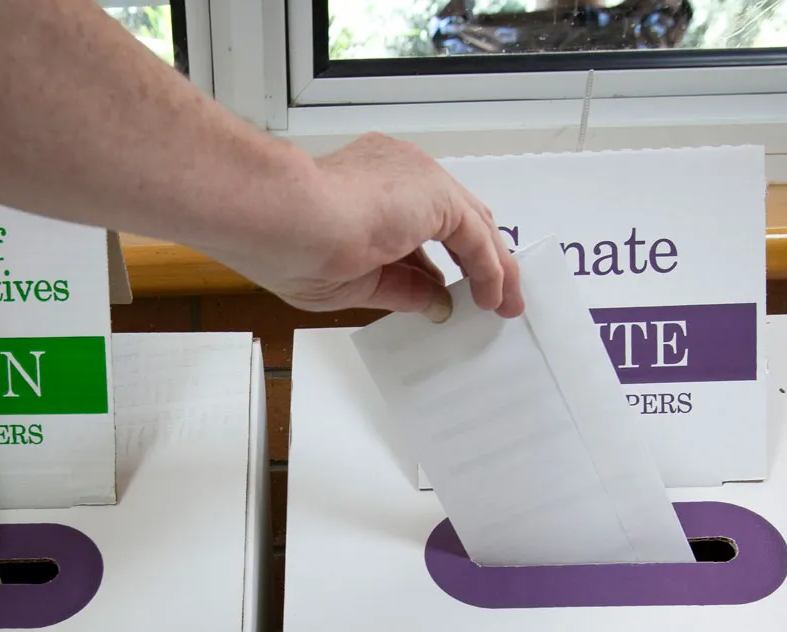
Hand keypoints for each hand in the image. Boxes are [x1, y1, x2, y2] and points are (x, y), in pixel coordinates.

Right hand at [206, 133, 522, 321]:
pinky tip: (494, 297)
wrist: (281, 219)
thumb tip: (438, 304)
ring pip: (472, 224)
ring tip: (505, 304)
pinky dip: (491, 268)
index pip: (418, 222)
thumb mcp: (355, 282)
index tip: (447, 292)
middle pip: (455, 218)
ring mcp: (419, 179)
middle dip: (477, 260)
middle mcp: (399, 172)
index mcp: (368, 183)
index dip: (437, 261)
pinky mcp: (436, 195)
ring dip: (494, 267)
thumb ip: (401, 288)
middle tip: (491, 297)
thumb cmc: (289, 246)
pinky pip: (477, 236)